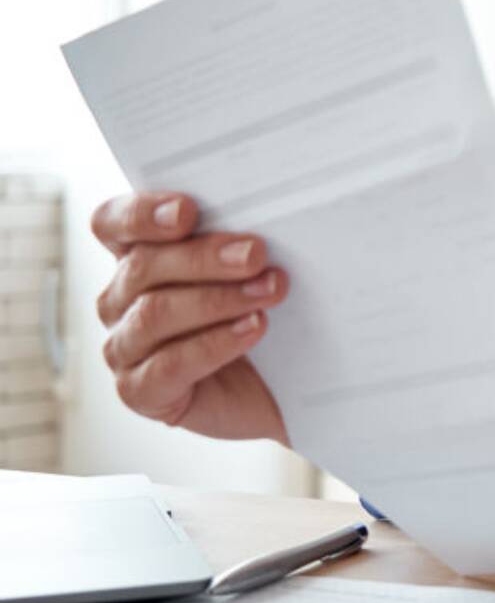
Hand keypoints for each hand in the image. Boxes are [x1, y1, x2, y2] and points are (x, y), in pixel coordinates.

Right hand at [90, 192, 290, 445]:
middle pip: (143, 266)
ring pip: (155, 314)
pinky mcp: (140, 391)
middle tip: (255, 254)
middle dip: (205, 257)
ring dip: (218, 300)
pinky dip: (215, 344)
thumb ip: (236, 243)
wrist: (275, 388)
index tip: (187, 211)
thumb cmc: (257, 317)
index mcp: (136, 258)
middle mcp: (119, 300)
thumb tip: (254, 229)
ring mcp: (124, 348)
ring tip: (269, 292)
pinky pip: (168, 365)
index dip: (141, 214)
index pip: (112, 223)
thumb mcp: (248, 273)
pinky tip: (253, 328)